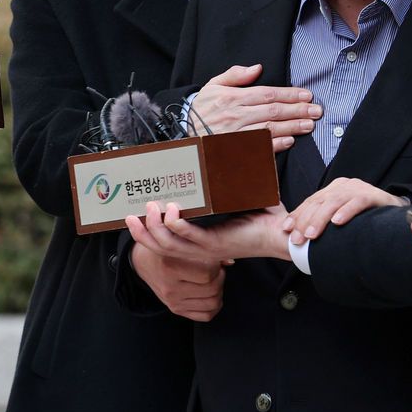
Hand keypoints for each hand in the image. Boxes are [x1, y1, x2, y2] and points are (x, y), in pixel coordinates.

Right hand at [126, 201, 291, 263]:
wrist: (282, 235)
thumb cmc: (263, 220)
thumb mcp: (234, 204)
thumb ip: (222, 189)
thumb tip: (215, 164)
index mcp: (200, 241)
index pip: (166, 241)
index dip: (147, 233)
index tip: (134, 217)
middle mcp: (200, 248)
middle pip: (160, 246)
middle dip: (142, 231)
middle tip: (129, 215)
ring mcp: (207, 248)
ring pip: (170, 243)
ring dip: (156, 227)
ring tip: (150, 208)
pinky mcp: (217, 243)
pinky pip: (191, 237)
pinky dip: (178, 225)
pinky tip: (171, 213)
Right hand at [130, 241, 224, 321]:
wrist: (144, 262)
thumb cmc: (165, 247)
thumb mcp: (179, 240)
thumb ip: (203, 248)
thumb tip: (229, 260)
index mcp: (170, 266)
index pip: (207, 273)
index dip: (216, 265)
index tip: (213, 258)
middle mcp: (170, 287)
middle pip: (212, 288)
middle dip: (220, 276)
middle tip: (216, 268)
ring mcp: (173, 301)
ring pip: (213, 303)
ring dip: (219, 290)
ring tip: (214, 279)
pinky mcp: (176, 310)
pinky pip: (206, 315)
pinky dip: (214, 305)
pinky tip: (210, 293)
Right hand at [189, 64, 321, 152]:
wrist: (183, 132)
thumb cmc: (202, 108)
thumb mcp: (213, 85)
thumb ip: (235, 75)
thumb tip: (257, 68)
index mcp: (232, 97)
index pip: (267, 94)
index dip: (289, 94)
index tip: (307, 95)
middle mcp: (235, 115)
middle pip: (273, 111)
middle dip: (297, 110)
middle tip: (316, 110)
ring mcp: (235, 134)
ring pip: (269, 129)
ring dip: (292, 127)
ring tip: (309, 124)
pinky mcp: (235, 150)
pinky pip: (259, 148)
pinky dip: (275, 145)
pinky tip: (289, 141)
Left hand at [287, 178, 405, 245]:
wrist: (396, 212)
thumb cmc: (366, 217)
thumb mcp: (342, 216)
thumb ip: (326, 221)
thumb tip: (303, 237)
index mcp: (333, 189)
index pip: (311, 201)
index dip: (297, 215)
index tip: (286, 229)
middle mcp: (343, 185)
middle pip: (319, 202)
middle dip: (305, 221)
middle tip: (297, 239)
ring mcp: (358, 188)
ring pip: (334, 201)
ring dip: (320, 219)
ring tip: (311, 235)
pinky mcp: (373, 195)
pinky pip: (357, 202)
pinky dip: (346, 212)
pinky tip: (338, 222)